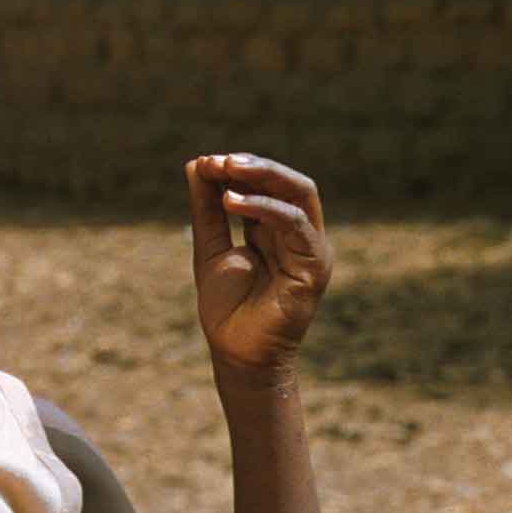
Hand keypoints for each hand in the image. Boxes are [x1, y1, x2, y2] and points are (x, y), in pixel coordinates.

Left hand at [185, 153, 334, 380]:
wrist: (235, 353)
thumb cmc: (226, 306)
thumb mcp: (210, 246)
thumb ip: (206, 208)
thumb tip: (197, 163)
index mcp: (275, 229)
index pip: (266, 185)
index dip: (237, 169)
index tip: (204, 163)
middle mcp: (298, 235)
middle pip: (289, 183)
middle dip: (255, 165)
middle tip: (221, 159)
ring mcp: (310, 250)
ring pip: (298, 196)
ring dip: (261, 178)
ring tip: (226, 171)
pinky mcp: (314, 267)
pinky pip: (297, 225)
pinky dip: (266, 207)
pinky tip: (233, 201)